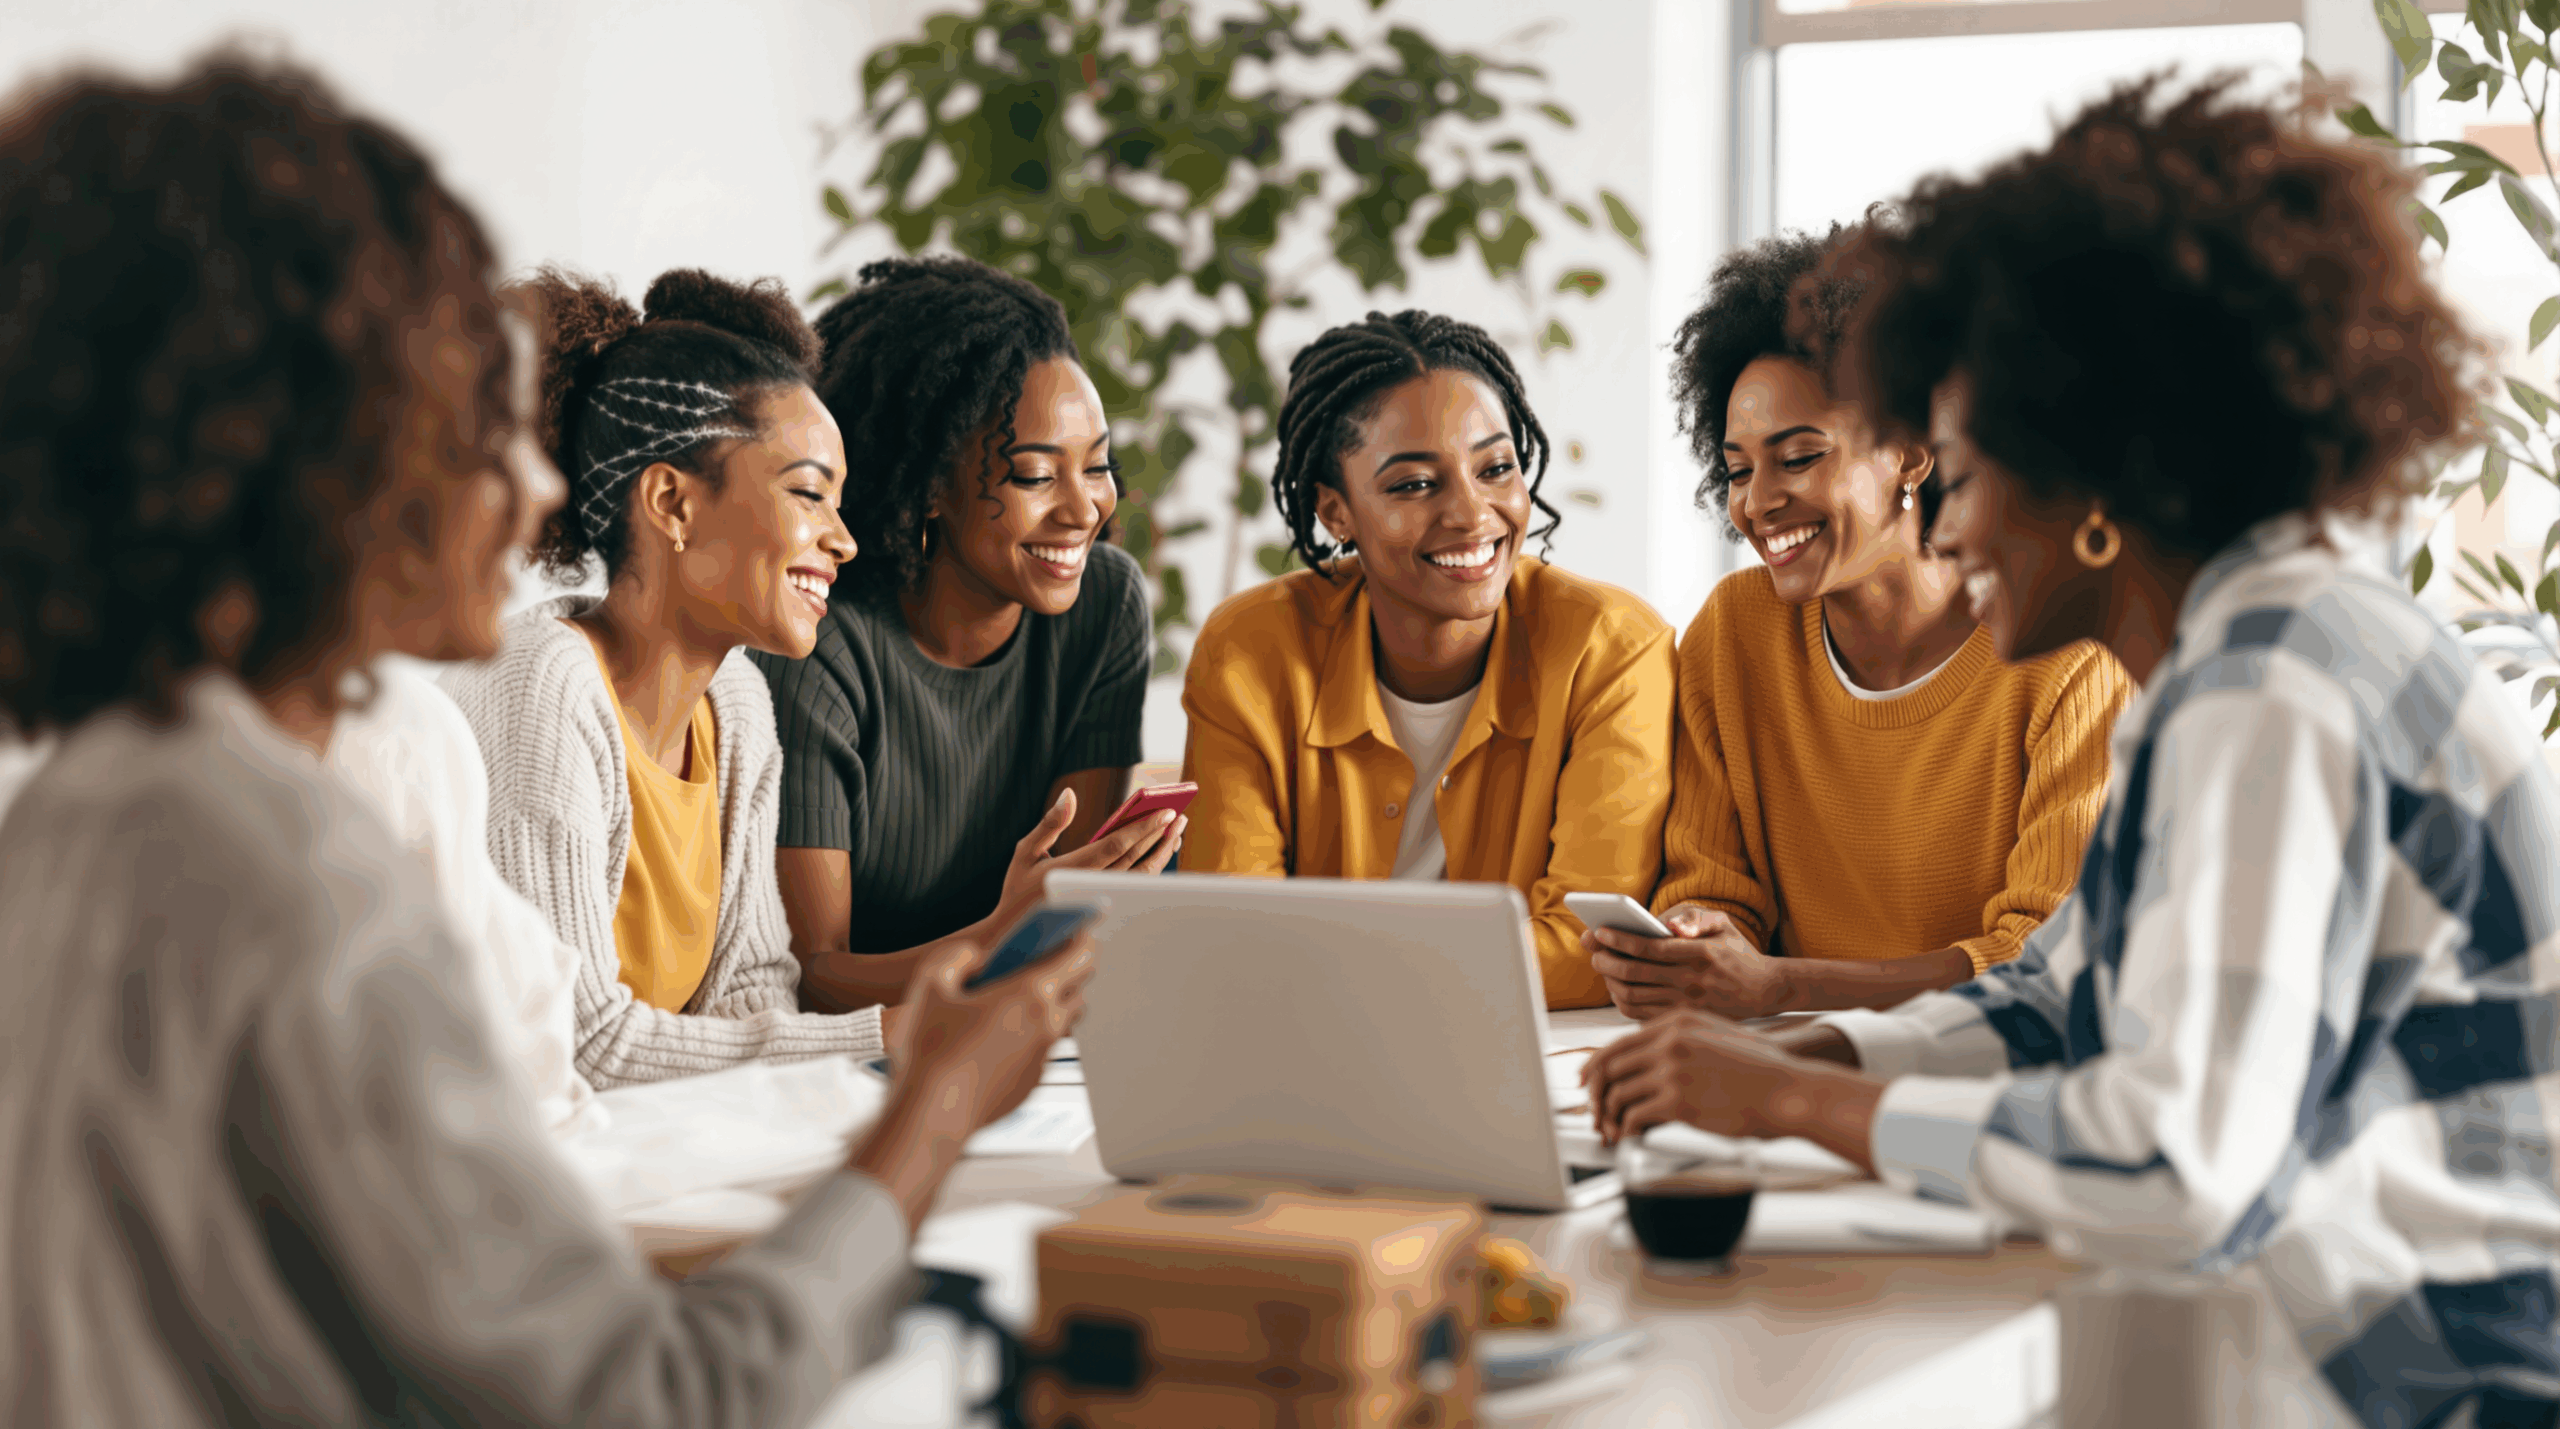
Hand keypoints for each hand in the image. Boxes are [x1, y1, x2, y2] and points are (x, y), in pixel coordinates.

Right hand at [847, 933, 1096, 1228]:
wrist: (933, 1113)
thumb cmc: (932, 1052)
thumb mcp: (931, 984)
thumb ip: (956, 957)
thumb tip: (972, 957)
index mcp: (1030, 992)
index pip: (1080, 955)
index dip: (1080, 936)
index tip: (1075, 927)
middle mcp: (1047, 1023)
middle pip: (1078, 988)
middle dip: (1067, 970)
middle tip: (1044, 960)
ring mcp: (1043, 1055)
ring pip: (1064, 1019)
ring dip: (1052, 1002)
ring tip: (1020, 996)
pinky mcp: (1033, 1080)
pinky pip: (1044, 1048)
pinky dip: (1033, 1035)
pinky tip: (1000, 1035)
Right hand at [985, 789, 1185, 935]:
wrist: (1017, 934)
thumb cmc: (1018, 889)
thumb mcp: (1025, 852)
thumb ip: (1050, 823)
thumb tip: (1069, 794)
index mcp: (1070, 871)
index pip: (1115, 846)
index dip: (1142, 829)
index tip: (1164, 813)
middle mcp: (1089, 888)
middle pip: (1134, 860)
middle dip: (1158, 836)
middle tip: (1178, 815)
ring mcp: (1100, 901)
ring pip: (1140, 877)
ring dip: (1160, 853)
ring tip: (1175, 831)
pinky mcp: (1106, 907)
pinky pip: (1136, 887)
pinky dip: (1152, 868)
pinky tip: (1160, 851)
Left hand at [1580, 1008, 1789, 1144]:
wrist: (1787, 1089)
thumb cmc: (1760, 1069)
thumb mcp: (1718, 1035)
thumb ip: (1682, 1040)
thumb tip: (1648, 1062)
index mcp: (1677, 1021)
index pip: (1619, 1043)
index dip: (1596, 1065)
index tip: (1588, 1082)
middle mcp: (1670, 1040)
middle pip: (1611, 1066)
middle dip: (1597, 1095)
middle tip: (1594, 1113)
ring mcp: (1672, 1068)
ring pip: (1618, 1092)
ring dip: (1609, 1115)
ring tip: (1613, 1130)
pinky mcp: (1678, 1100)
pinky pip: (1634, 1115)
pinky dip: (1626, 1129)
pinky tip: (1631, 1136)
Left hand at [1582, 904, 1785, 1020]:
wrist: (1765, 990)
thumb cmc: (1737, 952)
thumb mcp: (1722, 922)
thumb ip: (1691, 917)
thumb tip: (1664, 925)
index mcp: (1700, 953)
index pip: (1648, 946)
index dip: (1618, 939)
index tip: (1598, 931)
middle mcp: (1692, 981)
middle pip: (1634, 973)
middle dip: (1605, 960)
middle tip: (1593, 950)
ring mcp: (1687, 1006)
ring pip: (1633, 996)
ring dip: (1610, 981)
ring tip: (1603, 967)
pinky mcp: (1683, 1022)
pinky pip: (1641, 1015)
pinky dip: (1622, 1001)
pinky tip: (1618, 987)